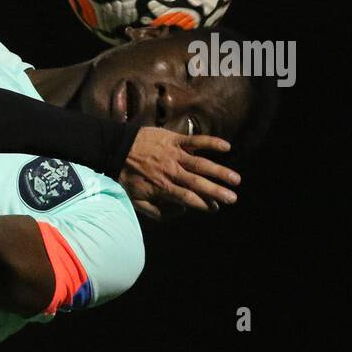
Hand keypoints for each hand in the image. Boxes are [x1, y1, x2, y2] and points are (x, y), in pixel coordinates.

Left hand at [120, 128, 239, 219]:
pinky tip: (226, 147)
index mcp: (162, 187)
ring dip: (219, 172)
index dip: (202, 204)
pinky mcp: (174, 139)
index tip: (215, 208)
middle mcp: (171, 172)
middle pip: (197, 183)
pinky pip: (195, 140)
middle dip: (216, 191)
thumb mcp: (135, 199)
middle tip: (232, 198)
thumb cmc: (126, 175)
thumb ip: (156, 210)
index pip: (187, 198)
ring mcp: (174, 155)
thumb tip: (180, 212)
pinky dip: (211, 143)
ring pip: (201, 164)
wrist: (115, 148)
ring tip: (236, 179)